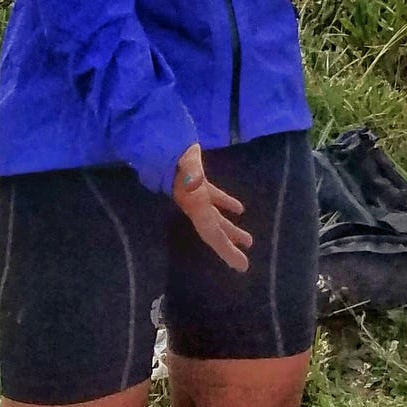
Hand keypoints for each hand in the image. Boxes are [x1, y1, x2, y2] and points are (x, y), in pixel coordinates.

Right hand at [172, 144, 251, 272]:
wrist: (158, 140)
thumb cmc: (170, 152)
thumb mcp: (182, 160)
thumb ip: (189, 171)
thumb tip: (194, 183)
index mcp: (194, 203)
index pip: (212, 233)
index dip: (225, 250)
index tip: (241, 266)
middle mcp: (194, 203)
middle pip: (214, 231)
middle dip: (228, 247)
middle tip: (244, 265)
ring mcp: (196, 193)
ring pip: (215, 216)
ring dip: (230, 229)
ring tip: (248, 241)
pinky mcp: (198, 181)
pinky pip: (214, 196)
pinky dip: (225, 203)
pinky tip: (239, 209)